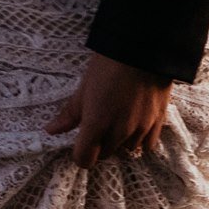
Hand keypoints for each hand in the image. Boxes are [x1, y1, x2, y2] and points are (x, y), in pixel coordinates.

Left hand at [44, 54, 173, 169]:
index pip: (84, 159)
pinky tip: (135, 126)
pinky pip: (147, 145)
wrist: (143, 49)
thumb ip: (69, 114)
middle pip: (104, 155)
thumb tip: (50, 130)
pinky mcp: (158, 122)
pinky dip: (139, 140)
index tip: (80, 144)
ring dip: (119, 142)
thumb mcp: (84, 88)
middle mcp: (119, 132)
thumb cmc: (109, 65)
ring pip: (125, 150)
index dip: (80, 155)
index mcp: (96, 124)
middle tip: (98, 127)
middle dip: (98, 145)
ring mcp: (140, 129)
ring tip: (118, 123)